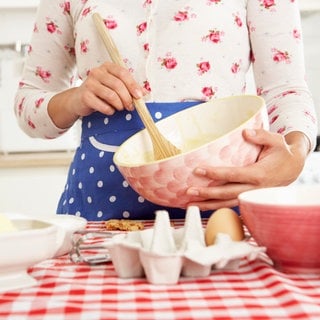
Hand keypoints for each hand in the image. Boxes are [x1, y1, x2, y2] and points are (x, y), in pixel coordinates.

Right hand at [48, 62, 143, 127]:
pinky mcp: (85, 96)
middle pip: (117, 85)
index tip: (139, 96)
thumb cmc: (100, 93)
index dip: (132, 85)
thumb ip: (130, 88)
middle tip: (131, 107)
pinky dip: (109, 110)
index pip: (123, 73)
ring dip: (119, 105)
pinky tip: (109, 111)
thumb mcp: (115, 88)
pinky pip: (102, 105)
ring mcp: (89, 83)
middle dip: (127, 98)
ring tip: (120, 108)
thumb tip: (145, 93)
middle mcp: (97, 72)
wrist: (79, 100)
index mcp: (107, 67)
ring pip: (111, 95)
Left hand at [186, 129, 309, 210]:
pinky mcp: (249, 197)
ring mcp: (251, 195)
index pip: (233, 174)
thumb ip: (261, 135)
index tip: (198, 170)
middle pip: (227, 193)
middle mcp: (254, 188)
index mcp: (259, 174)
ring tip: (191, 204)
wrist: (294, 168)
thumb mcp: (276, 141)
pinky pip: (231, 204)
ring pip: (227, 203)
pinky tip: (204, 205)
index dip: (215, 174)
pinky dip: (217, 206)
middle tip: (189, 191)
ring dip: (209, 204)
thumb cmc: (283, 153)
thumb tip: (245, 132)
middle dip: (207, 194)